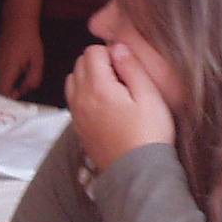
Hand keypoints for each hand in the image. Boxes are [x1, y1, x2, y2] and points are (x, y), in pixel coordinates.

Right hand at [0, 22, 45, 98]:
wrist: (17, 24)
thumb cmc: (29, 42)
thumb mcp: (38, 61)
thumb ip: (33, 79)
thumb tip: (24, 91)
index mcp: (7, 69)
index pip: (1, 92)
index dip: (8, 101)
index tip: (17, 101)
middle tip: (12, 102)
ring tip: (7, 96)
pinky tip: (3, 88)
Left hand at [66, 40, 174, 167]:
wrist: (138, 174)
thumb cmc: (149, 135)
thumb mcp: (149, 96)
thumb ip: (132, 67)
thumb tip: (118, 47)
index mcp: (98, 87)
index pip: (92, 51)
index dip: (111, 53)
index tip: (127, 68)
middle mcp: (81, 99)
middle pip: (79, 64)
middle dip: (98, 63)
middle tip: (122, 78)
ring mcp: (77, 115)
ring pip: (73, 81)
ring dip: (88, 78)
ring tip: (113, 91)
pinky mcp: (79, 129)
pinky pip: (74, 101)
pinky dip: (84, 95)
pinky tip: (106, 107)